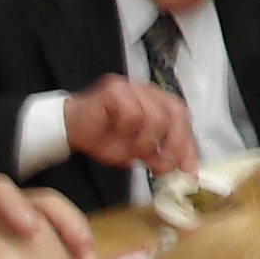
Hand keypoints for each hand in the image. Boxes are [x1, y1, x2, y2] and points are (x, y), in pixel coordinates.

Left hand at [0, 176, 101, 258]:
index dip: (16, 207)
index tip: (32, 230)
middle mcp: (6, 212)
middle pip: (48, 205)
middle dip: (71, 225)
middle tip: (85, 252)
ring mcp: (26, 229)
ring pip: (65, 230)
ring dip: (85, 254)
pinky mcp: (38, 250)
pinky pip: (67, 253)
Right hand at [63, 74, 195, 175]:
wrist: (70, 127)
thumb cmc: (102, 136)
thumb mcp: (135, 153)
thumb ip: (156, 157)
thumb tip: (175, 169)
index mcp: (158, 103)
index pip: (183, 120)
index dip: (188, 146)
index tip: (189, 171)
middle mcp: (149, 92)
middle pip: (177, 113)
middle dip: (174, 143)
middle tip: (164, 163)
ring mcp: (134, 87)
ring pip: (157, 116)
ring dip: (145, 140)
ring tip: (132, 149)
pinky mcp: (116, 89)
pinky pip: (132, 113)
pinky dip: (127, 128)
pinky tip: (118, 131)